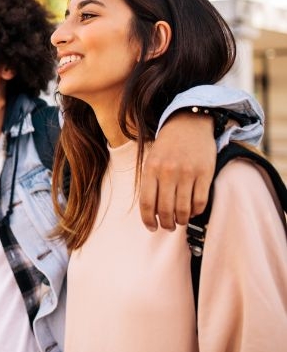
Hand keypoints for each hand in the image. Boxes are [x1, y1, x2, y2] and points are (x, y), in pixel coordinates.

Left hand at [139, 111, 215, 230]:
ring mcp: (188, 173)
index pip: (147, 203)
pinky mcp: (205, 174)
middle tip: (168, 226)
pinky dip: (195, 211)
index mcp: (151, 169)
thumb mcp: (151, 160)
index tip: (152, 227)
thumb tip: (152, 212)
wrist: (188, 124)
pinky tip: (192, 211)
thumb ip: (150, 183)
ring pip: (183, 209)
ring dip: (181, 220)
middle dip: (166, 224)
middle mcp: (168, 172)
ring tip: (179, 221)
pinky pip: (200, 202)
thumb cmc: (167, 146)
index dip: (148, 220)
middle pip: (165, 210)